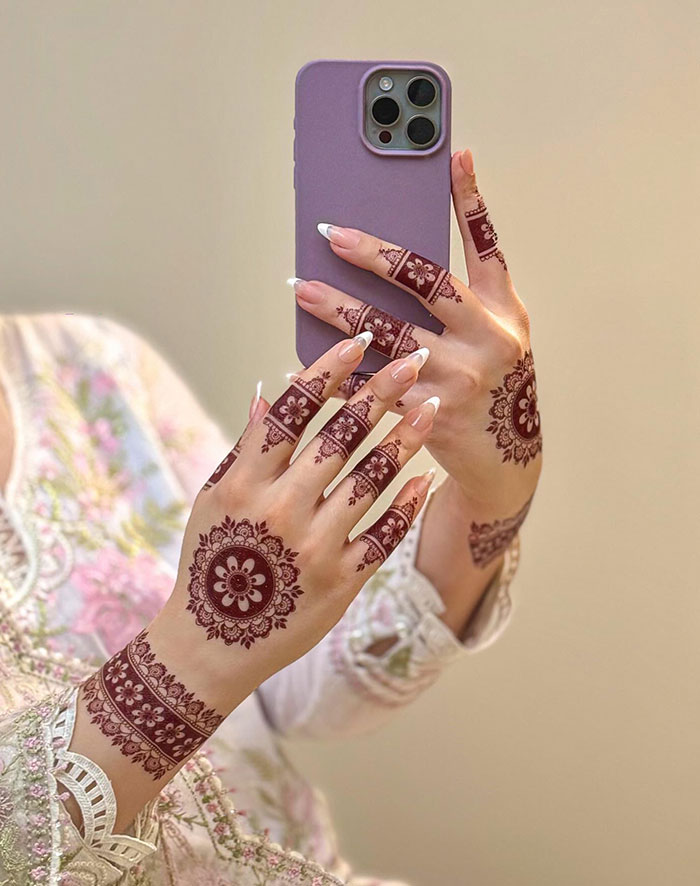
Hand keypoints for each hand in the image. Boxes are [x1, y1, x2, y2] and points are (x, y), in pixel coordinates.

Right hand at [76, 332, 438, 827]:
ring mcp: (315, 548)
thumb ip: (243, 450)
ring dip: (405, 438)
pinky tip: (425, 475)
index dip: (326, 373)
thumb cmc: (208, 562)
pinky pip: (385, 535)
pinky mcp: (341, 582)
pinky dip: (407, 503)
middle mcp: (282, 510)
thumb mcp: (211, 501)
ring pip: (371, 480)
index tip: (356, 341)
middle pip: (340, 437)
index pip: (291, 412)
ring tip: (432, 407)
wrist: (212, 645)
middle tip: (413, 358)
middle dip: (380, 392)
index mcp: (245, 483)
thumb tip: (264, 392)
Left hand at [291, 149, 540, 543]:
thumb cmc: (496, 382)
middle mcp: (487, 339)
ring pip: (388, 333)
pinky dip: (336, 371)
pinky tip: (302, 357)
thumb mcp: (501, 331)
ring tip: (302, 289)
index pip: (487, 245)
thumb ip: (471, 289)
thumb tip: (426, 239)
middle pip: (425, 284)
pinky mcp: (429, 414)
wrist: (507, 458)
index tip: (452, 154)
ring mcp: (458, 378)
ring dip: (340, 310)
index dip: (471, 199)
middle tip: (331, 234)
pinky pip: (370, 385)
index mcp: (504, 312)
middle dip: (375, 255)